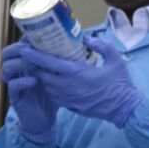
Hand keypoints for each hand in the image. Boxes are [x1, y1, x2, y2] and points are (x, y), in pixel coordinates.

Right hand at [1, 42, 57, 143]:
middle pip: (6, 54)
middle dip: (17, 49)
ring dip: (19, 63)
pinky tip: (34, 80)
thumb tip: (72, 49)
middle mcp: (17, 72)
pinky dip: (22, 81)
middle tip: (30, 48)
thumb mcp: (54, 78)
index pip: (18, 47)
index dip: (24, 40)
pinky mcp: (15, 97)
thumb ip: (56, 65)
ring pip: (6, 68)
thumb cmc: (50, 98)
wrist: (45, 121)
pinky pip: (12, 86)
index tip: (35, 37)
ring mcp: (14, 84)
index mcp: (26, 65)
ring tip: (33, 63)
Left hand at [21, 36, 143, 126]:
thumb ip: (102, 45)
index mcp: (78, 73)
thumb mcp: (115, 60)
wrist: (124, 108)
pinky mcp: (71, 107)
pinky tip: (54, 82)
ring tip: (42, 69)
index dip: (34, 55)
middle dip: (36, 66)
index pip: (49, 63)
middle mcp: (69, 87)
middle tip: (33, 57)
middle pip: (43, 75)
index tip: (25, 48)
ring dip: (43, 78)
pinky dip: (51, 89)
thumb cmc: (120, 83)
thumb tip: (87, 39)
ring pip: (47, 87)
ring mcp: (69, 98)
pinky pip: (55, 97)